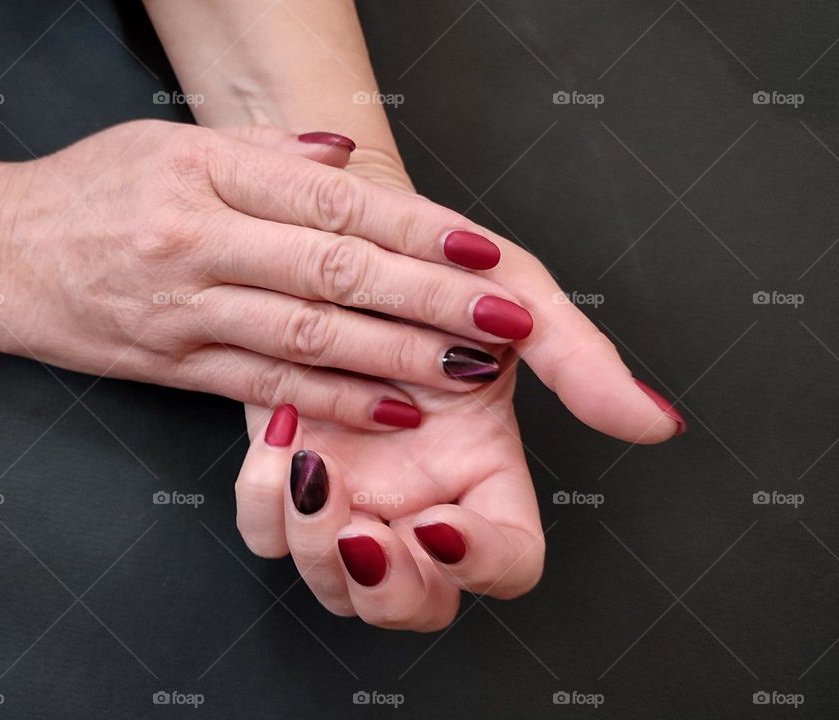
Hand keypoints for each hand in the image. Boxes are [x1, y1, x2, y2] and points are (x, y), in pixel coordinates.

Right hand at [0, 120, 537, 429]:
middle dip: (431, 298)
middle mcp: (199, 239)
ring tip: (469, 373)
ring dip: (398, 357)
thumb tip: (351, 157)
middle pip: (337, 269)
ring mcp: (184, 308)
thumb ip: (268, 152)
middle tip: (504, 319)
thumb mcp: (170, 144)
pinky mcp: (171, 365)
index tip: (483, 251)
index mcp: (208, 170)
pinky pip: (265, 386)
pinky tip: (392, 410)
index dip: (417, 228)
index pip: (336, 200)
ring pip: (309, 335)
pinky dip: (333, 402)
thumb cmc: (85, 191)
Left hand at [235, 135, 684, 630]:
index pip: (507, 563)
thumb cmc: (438, 272)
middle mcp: (415, 496)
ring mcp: (350, 493)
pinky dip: (265, 502)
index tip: (440, 521)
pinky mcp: (287, 478)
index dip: (481, 565)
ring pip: (333, 586)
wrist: (345, 241)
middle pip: (415, 605)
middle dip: (387, 588)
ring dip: (317, 545)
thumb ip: (582, 364)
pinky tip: (284, 436)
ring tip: (314, 465)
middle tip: (363, 530)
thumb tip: (657, 422)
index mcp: (480, 471)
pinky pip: (266, 534)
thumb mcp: (519, 302)